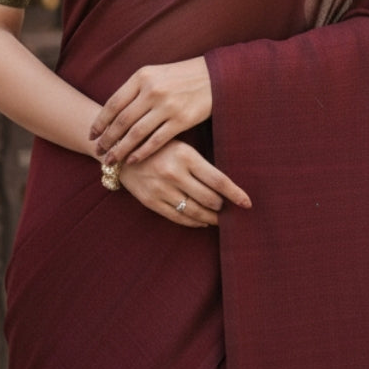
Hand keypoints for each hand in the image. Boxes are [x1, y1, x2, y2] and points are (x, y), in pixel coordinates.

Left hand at [90, 58, 211, 164]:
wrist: (213, 76)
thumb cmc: (180, 77)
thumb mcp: (154, 74)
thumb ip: (135, 90)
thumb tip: (113, 112)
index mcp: (142, 77)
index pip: (113, 103)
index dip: (100, 121)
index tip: (92, 135)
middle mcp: (152, 90)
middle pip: (122, 120)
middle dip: (107, 139)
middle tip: (98, 152)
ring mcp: (167, 106)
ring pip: (136, 133)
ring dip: (120, 149)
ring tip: (111, 160)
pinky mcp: (181, 120)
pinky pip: (156, 140)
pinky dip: (142, 152)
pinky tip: (133, 160)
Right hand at [118, 140, 251, 227]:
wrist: (120, 152)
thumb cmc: (158, 146)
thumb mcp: (181, 146)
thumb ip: (201, 164)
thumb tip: (225, 185)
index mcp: (185, 155)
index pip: (218, 180)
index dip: (235, 193)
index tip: (247, 203)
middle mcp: (174, 173)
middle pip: (209, 199)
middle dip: (223, 207)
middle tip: (231, 209)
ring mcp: (161, 189)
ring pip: (195, 212)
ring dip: (211, 218)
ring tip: (220, 218)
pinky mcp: (151, 202)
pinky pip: (178, 218)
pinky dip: (194, 222)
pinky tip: (202, 221)